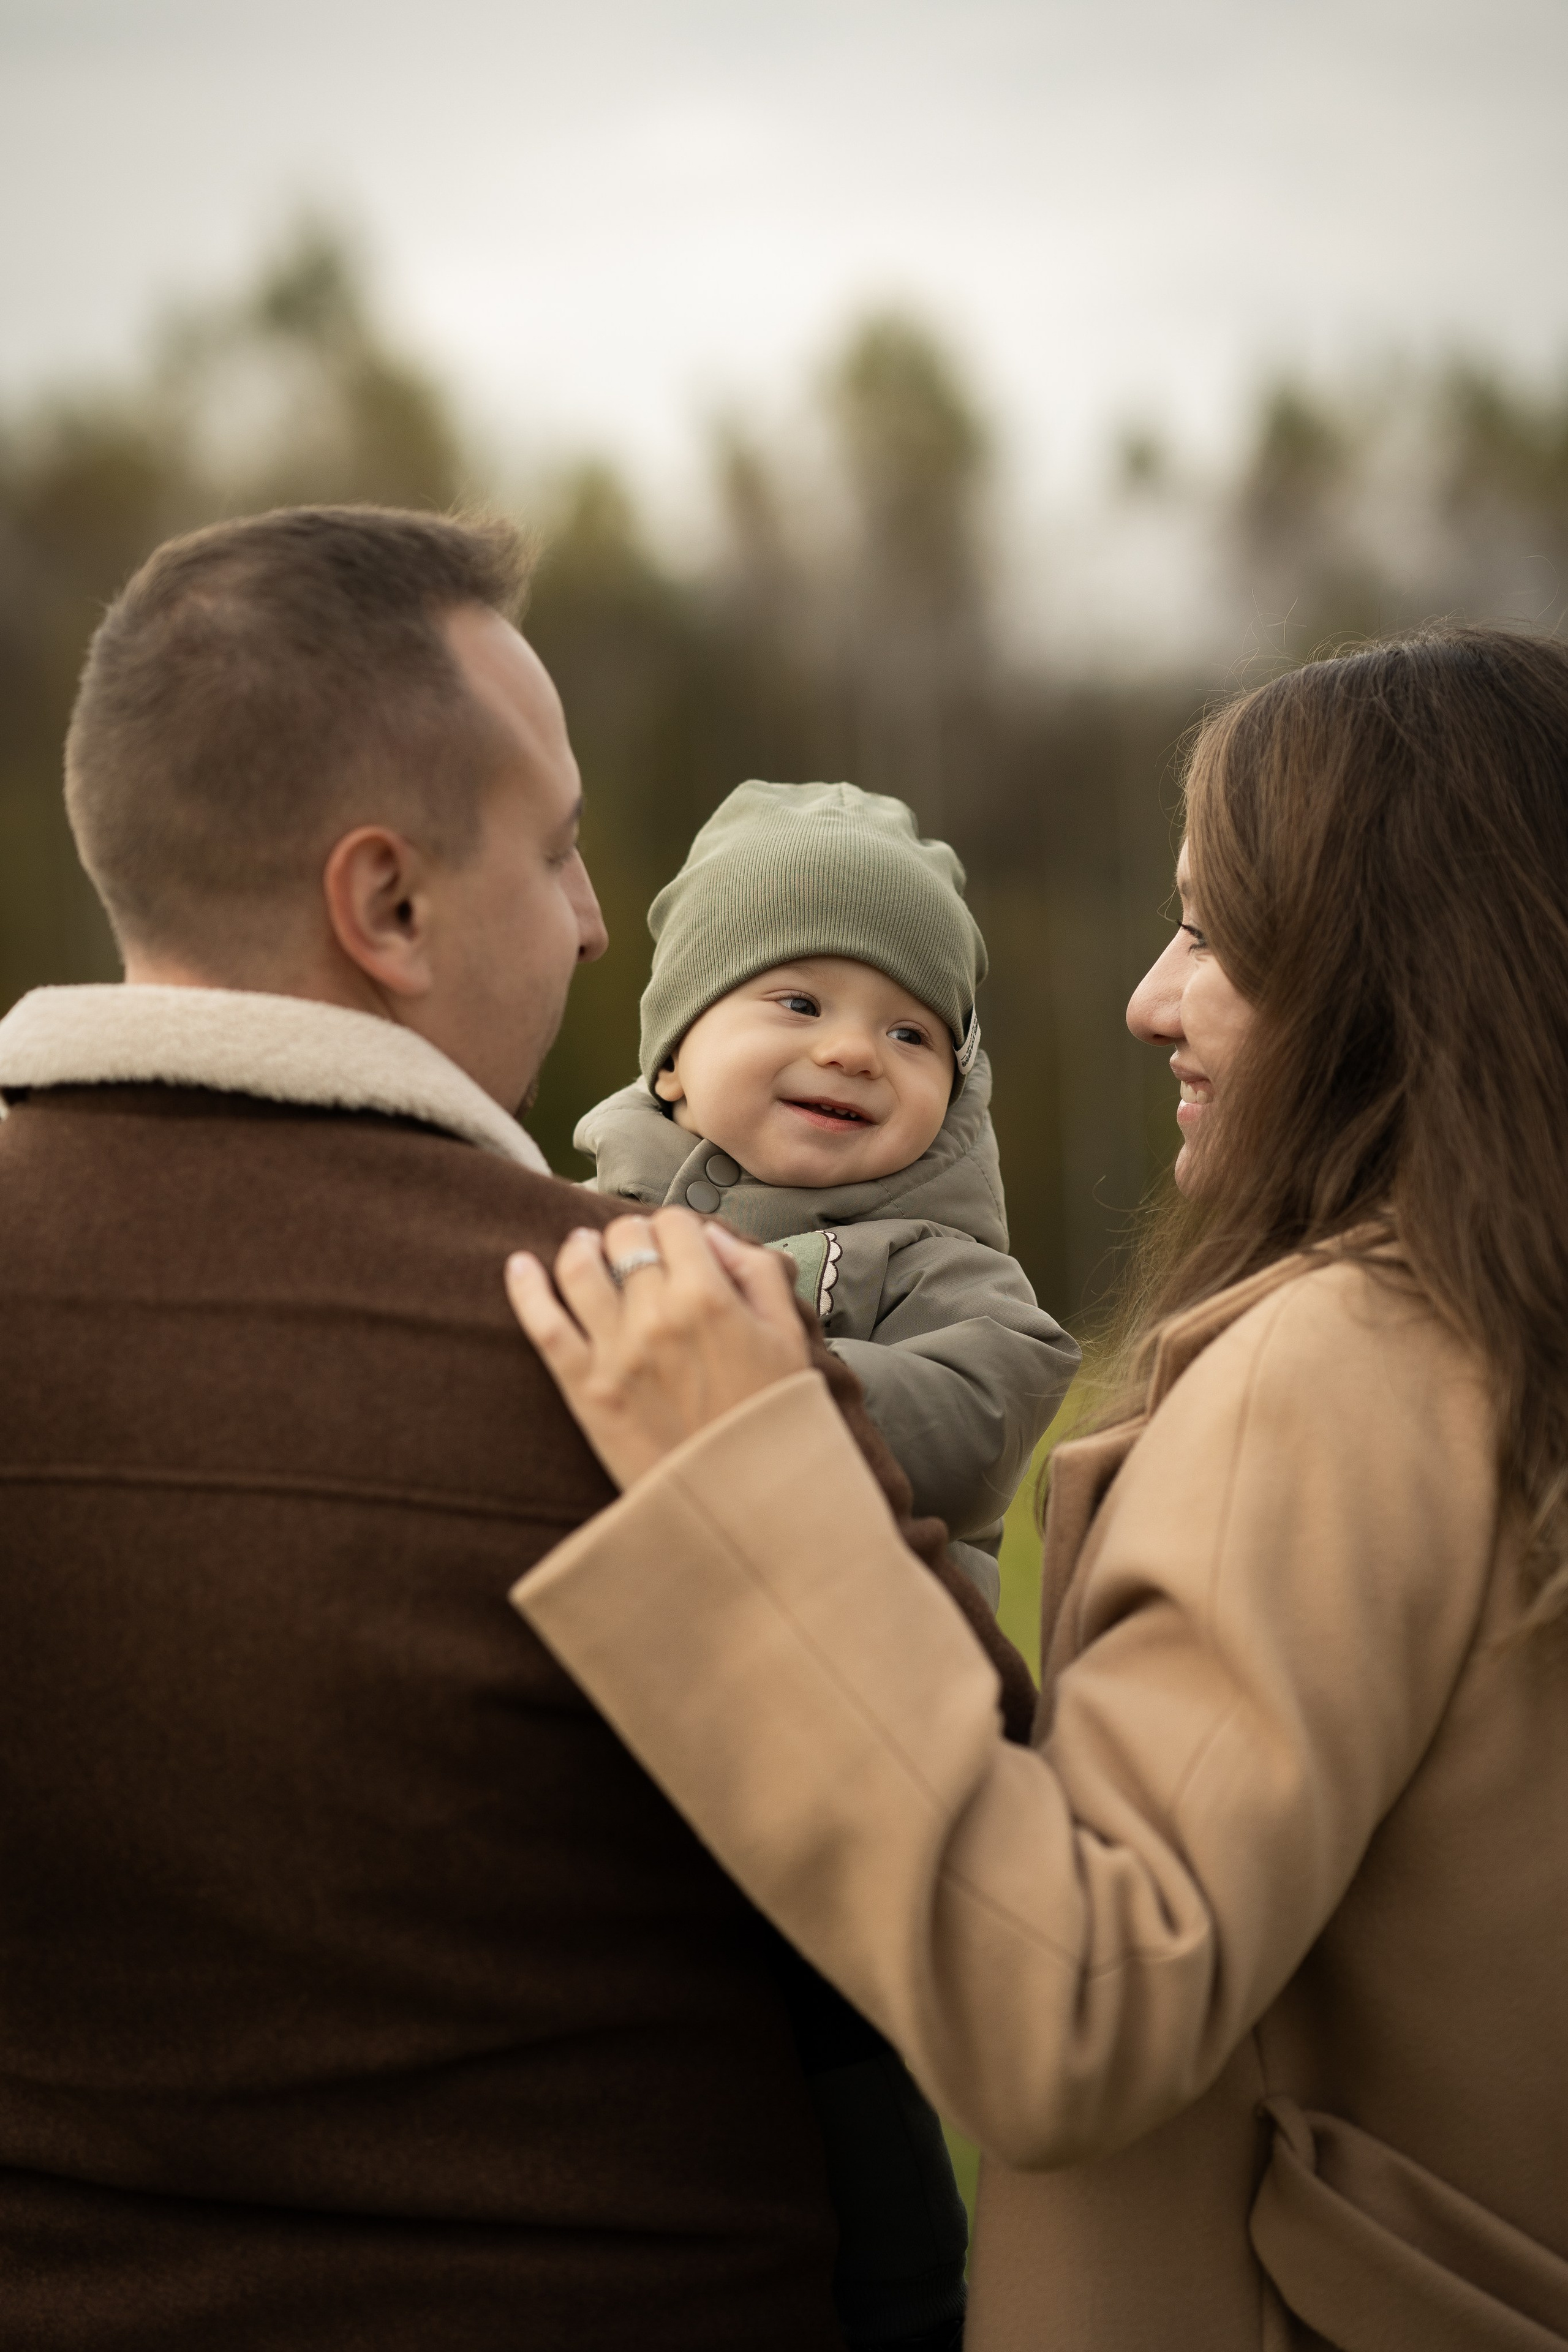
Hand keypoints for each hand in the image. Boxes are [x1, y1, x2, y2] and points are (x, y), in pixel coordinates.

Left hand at [505, 1208, 812, 1489]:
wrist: (745, 1504)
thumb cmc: (770, 1420)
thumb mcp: (788, 1337)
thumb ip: (757, 1272)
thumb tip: (710, 1237)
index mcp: (710, 1297)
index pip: (672, 1223)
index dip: (674, 1227)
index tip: (674, 1243)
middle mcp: (657, 1317)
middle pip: (622, 1238)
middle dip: (628, 1235)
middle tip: (632, 1250)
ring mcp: (616, 1353)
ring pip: (577, 1269)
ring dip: (578, 1249)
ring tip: (582, 1249)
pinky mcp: (586, 1391)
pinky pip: (543, 1326)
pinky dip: (526, 1290)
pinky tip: (520, 1268)